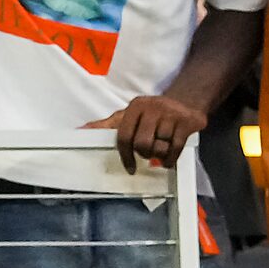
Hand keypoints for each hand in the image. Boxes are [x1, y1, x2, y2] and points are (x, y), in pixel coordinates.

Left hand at [91, 92, 207, 171]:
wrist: (186, 100)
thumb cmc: (153, 113)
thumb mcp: (129, 115)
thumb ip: (107, 125)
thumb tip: (82, 130)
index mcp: (135, 107)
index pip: (124, 136)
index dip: (126, 155)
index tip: (129, 167)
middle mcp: (152, 108)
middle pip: (142, 144)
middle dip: (145, 153)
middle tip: (150, 150)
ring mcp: (170, 114)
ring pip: (159, 147)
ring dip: (160, 154)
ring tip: (162, 147)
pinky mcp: (186, 122)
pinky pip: (175, 149)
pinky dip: (171, 158)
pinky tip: (169, 156)